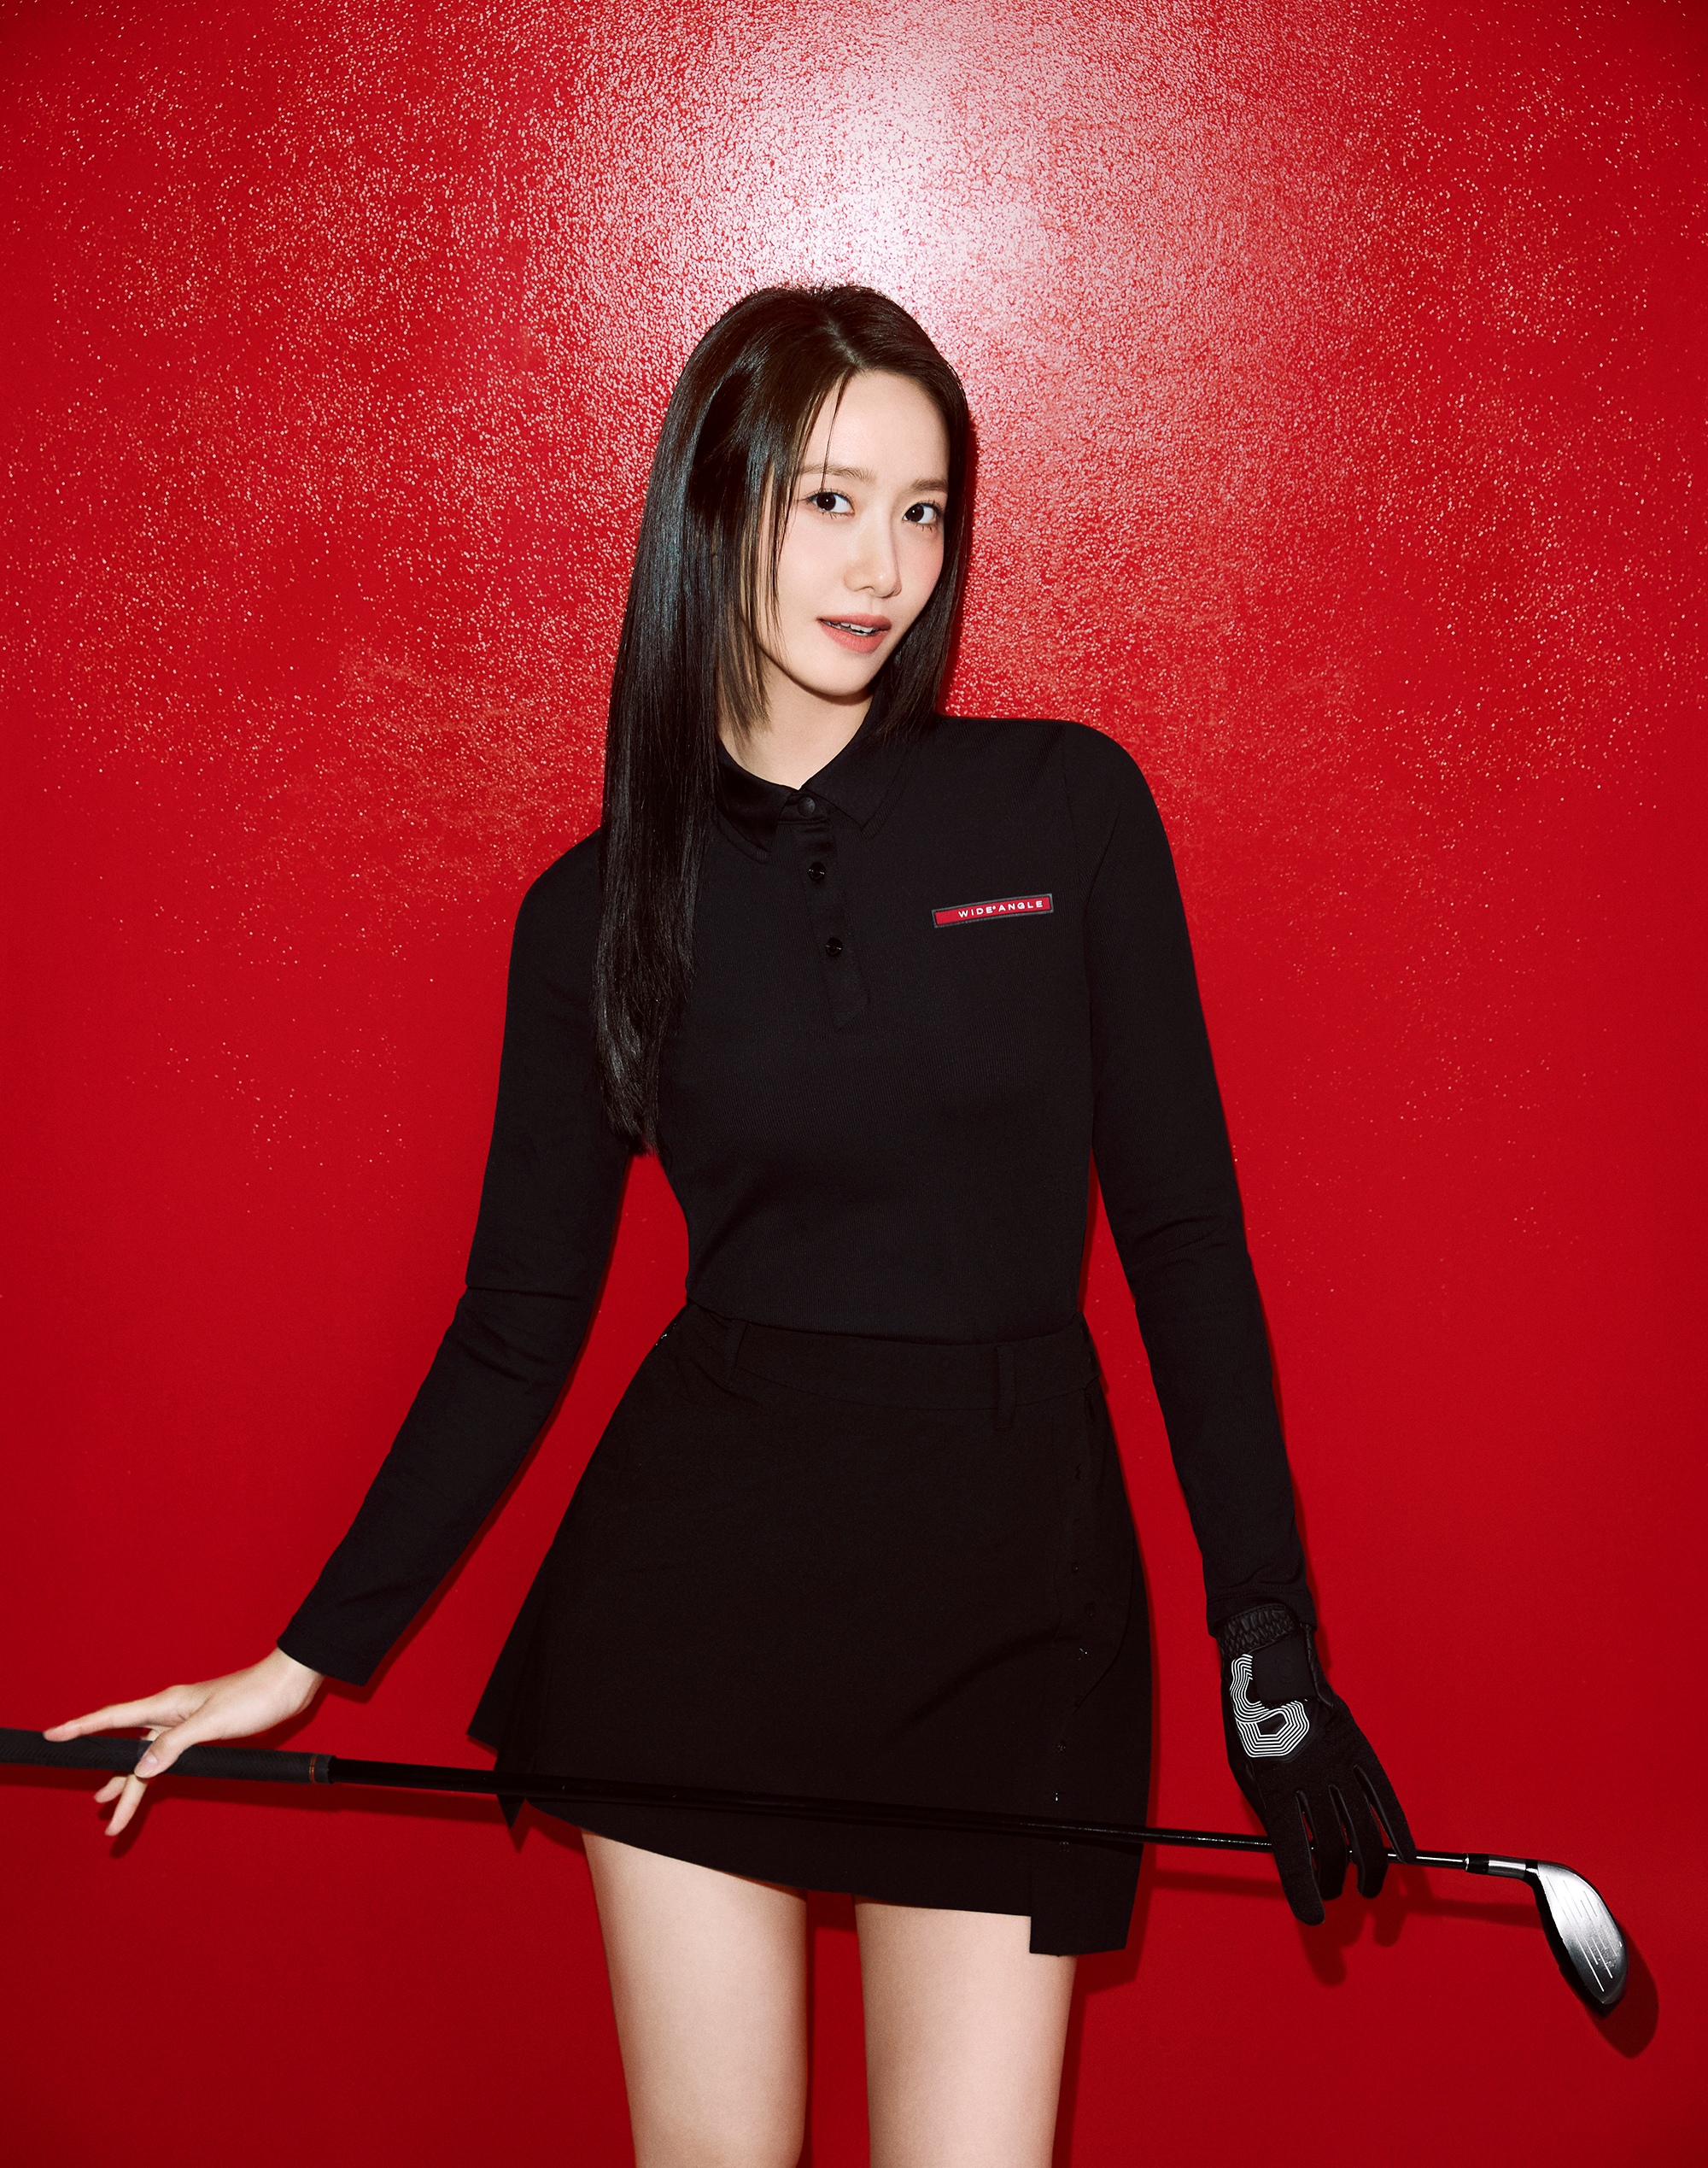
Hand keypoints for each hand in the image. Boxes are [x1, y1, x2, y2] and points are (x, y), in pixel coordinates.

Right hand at [44, 1647, 325, 1837]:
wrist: (289, 1684)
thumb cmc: (254, 1696)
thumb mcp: (213, 1722)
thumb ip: (176, 1746)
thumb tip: (142, 1769)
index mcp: (167, 1705)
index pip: (113, 1718)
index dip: (81, 1727)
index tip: (53, 1736)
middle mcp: (171, 1713)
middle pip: (131, 1751)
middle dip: (115, 1782)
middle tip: (102, 1814)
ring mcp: (186, 1723)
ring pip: (150, 1759)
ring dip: (135, 1784)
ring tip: (113, 1811)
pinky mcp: (204, 1732)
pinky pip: (170, 1757)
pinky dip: (158, 1774)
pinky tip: (150, 1782)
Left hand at [1216, 1604, 1414, 1923]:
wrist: (1270, 1666)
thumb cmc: (1248, 1719)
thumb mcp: (1243, 1770)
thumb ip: (1268, 1812)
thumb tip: (1294, 1852)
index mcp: (1275, 1786)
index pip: (1295, 1855)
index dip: (1306, 1892)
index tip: (1314, 1917)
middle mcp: (1311, 1779)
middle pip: (1334, 1848)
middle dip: (1335, 1882)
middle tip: (1335, 1895)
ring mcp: (1339, 1764)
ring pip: (1363, 1830)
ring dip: (1370, 1868)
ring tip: (1368, 1888)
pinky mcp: (1358, 1750)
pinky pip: (1383, 1798)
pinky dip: (1396, 1831)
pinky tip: (1402, 1856)